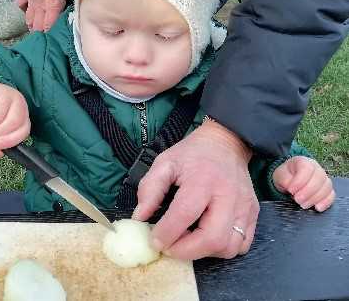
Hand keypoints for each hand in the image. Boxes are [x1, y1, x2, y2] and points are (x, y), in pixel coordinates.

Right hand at [17, 0, 71, 31]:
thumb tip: (75, 11)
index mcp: (53, 3)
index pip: (49, 27)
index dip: (51, 34)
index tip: (56, 38)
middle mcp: (40, 3)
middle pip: (37, 26)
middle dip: (41, 32)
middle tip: (47, 36)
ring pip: (28, 18)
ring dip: (33, 24)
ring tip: (38, 27)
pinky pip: (21, 5)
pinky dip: (25, 10)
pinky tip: (30, 10)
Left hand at [133, 120, 258, 260]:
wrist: (226, 143)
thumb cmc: (192, 154)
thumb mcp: (165, 162)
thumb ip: (149, 188)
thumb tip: (140, 217)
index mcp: (202, 179)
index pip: (186, 213)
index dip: (168, 233)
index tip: (154, 241)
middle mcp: (228, 194)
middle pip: (212, 238)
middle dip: (186, 251)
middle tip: (170, 247)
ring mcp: (244, 206)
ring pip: (229, 247)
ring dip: (204, 252)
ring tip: (187, 240)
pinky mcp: (253, 213)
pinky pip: (242, 244)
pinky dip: (223, 249)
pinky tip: (206, 238)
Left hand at [272, 156, 334, 211]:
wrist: (289, 180)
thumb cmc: (285, 176)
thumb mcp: (280, 176)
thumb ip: (285, 180)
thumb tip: (292, 190)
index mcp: (303, 161)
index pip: (306, 168)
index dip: (299, 181)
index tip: (291, 190)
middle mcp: (316, 168)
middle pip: (319, 178)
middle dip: (307, 192)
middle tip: (297, 200)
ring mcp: (324, 178)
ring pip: (326, 187)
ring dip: (315, 198)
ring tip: (303, 204)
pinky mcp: (327, 189)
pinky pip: (331, 195)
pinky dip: (325, 202)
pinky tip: (317, 207)